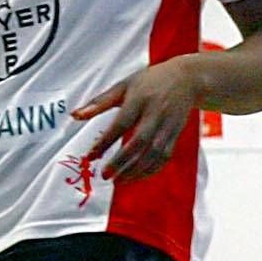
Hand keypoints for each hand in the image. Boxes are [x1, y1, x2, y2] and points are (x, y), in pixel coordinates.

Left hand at [71, 57, 204, 182]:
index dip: (106, 142)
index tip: (90, 156)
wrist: (188, 79)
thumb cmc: (149, 81)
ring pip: (154, 153)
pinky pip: (164, 156)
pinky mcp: (175, 134)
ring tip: (118, 181)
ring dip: (136, 170)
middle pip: (139, 142)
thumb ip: (98, 102)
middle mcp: (155, 113)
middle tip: (105, 175)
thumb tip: (74, 116)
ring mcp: (168, 125)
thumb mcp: (123, 86)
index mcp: (139, 99)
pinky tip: (136, 176)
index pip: (121, 124)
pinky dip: (151, 169)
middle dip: (122, 161)